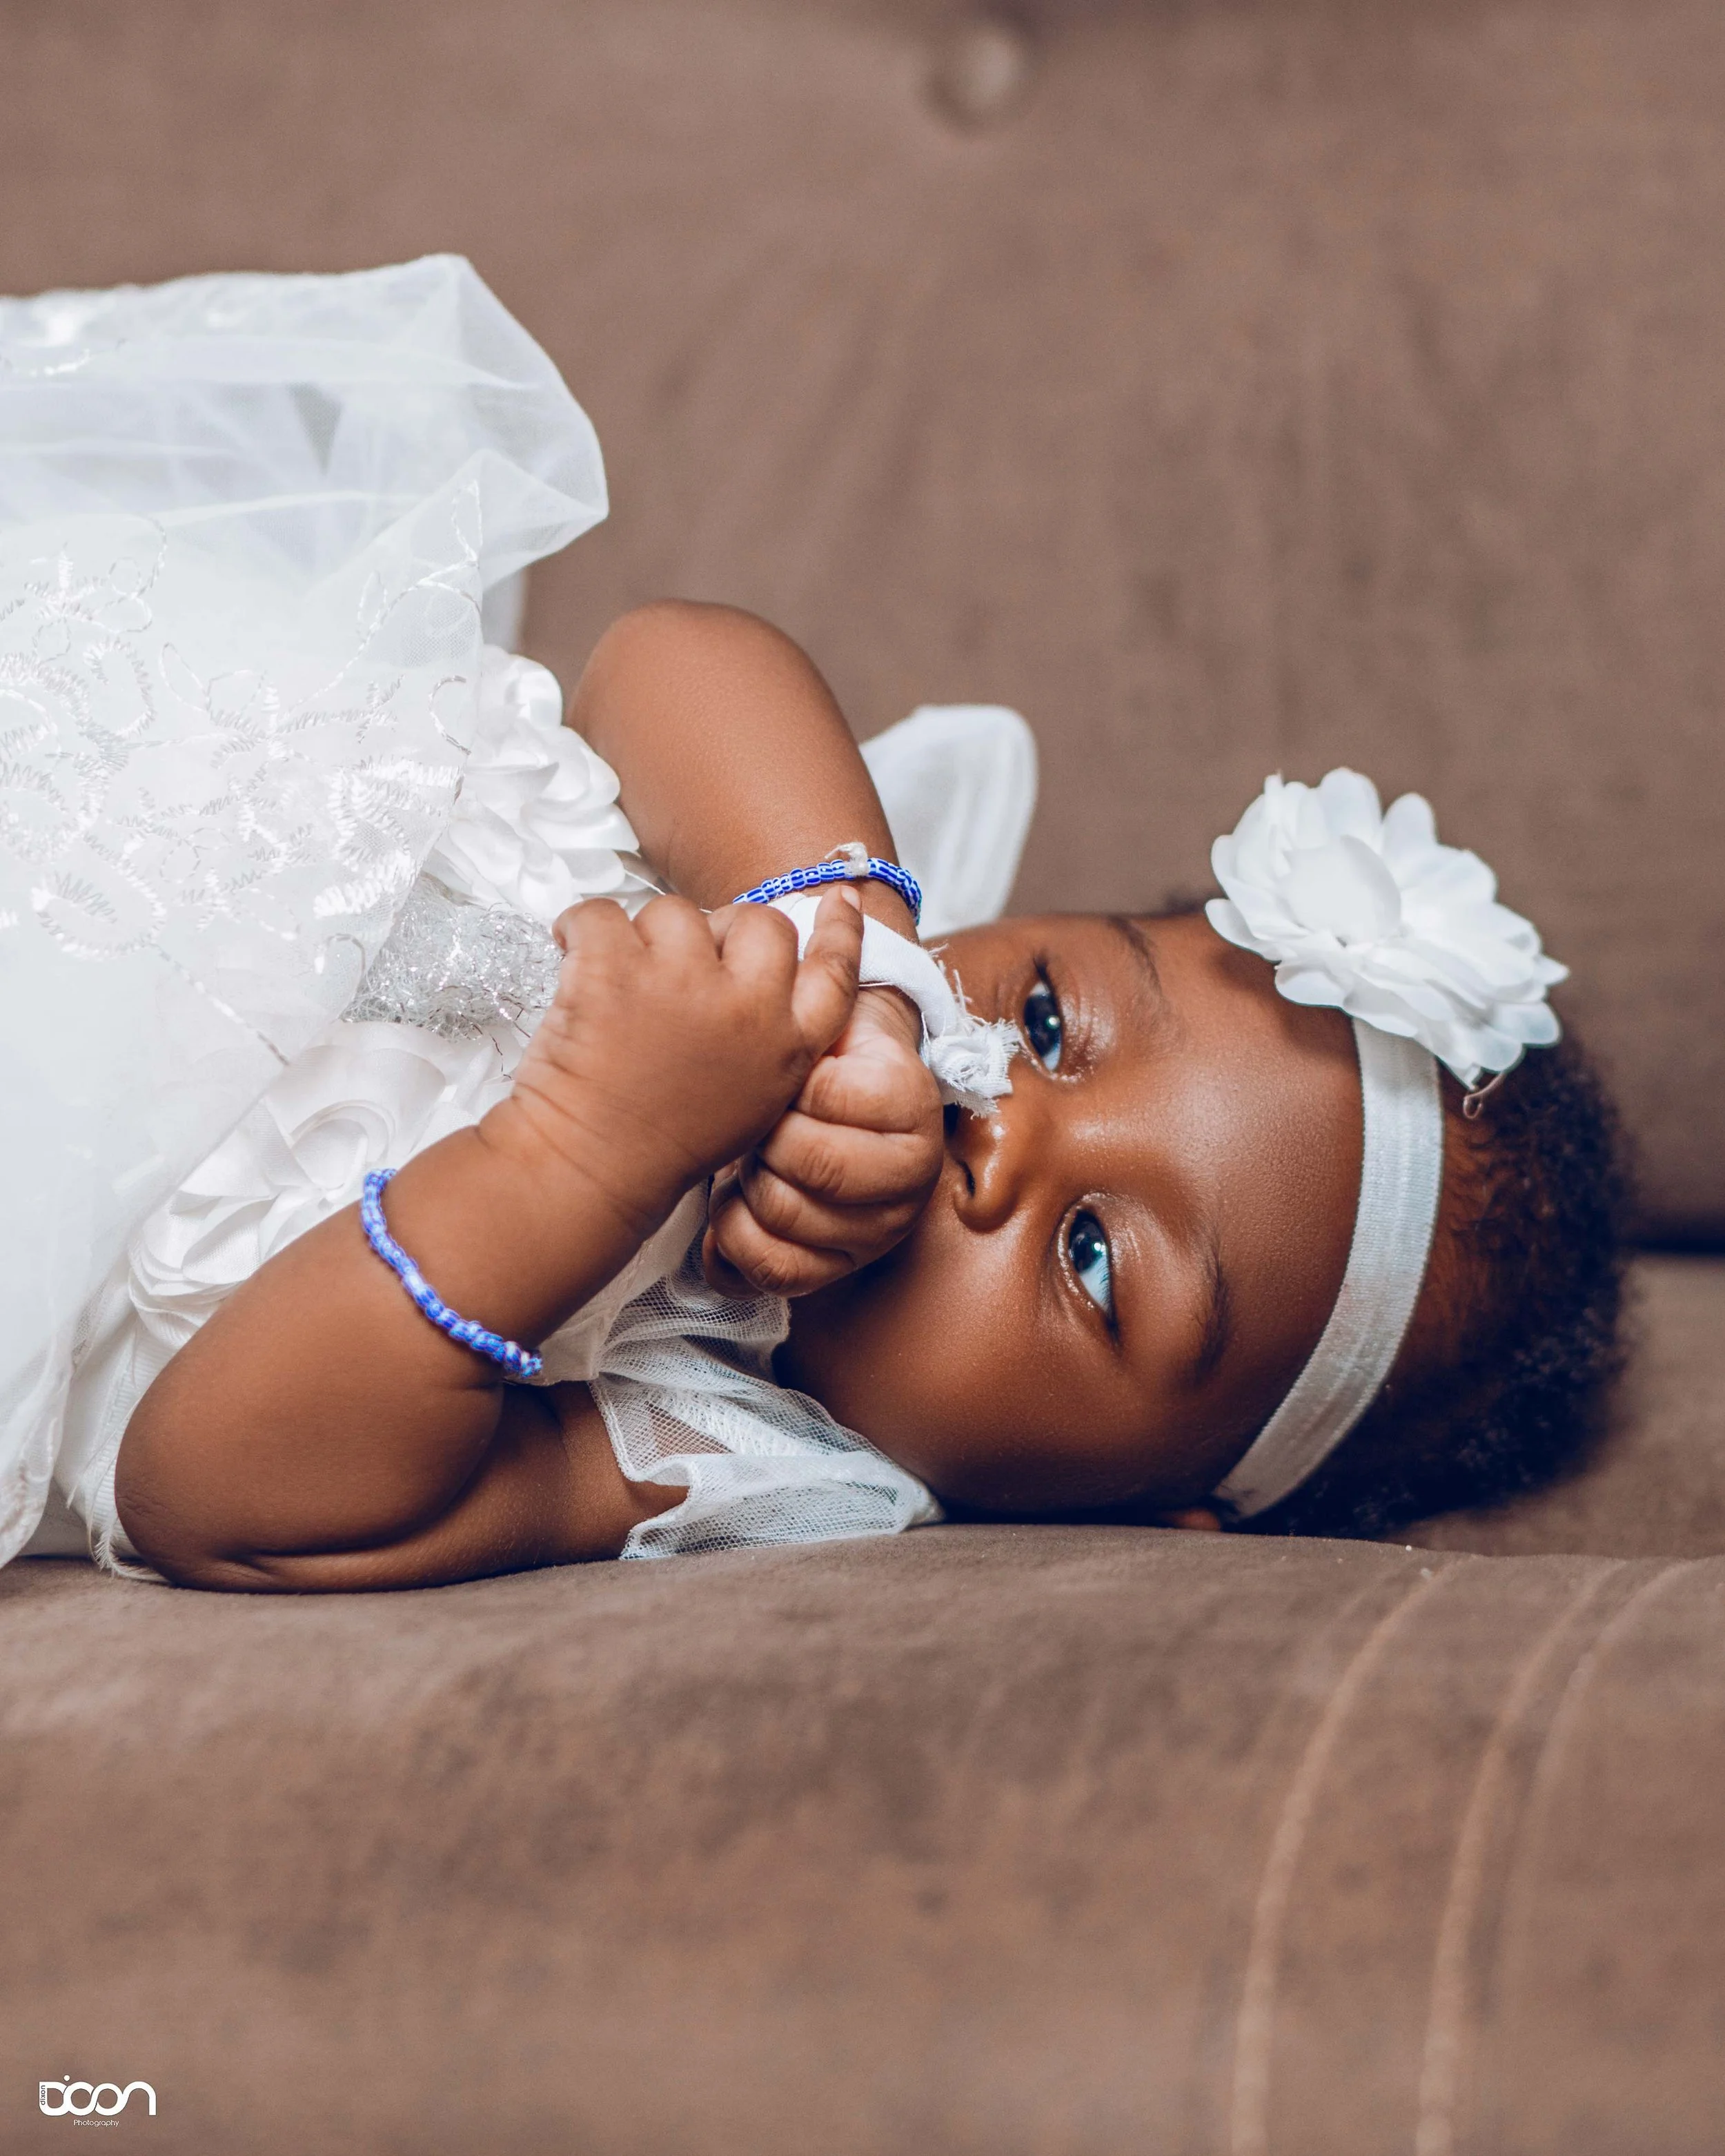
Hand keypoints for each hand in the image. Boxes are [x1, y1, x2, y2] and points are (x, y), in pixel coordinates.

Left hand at [490, 888, 862, 1242]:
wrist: (586, 1173)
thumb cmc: (656, 1144)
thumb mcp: (746, 1102)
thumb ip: (763, 1039)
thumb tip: (744, 972)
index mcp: (785, 1047)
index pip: (833, 971)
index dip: (839, 930)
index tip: (841, 899)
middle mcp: (747, 1008)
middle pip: (759, 922)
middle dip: (721, 931)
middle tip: (681, 965)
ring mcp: (683, 982)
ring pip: (676, 912)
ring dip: (644, 939)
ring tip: (619, 990)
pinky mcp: (616, 968)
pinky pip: (600, 913)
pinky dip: (577, 930)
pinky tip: (573, 959)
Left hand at [703, 981, 942, 1296]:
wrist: (835, 1105)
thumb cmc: (823, 1058)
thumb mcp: (832, 1013)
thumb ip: (828, 982)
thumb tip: (840, 905)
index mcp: (914, 1105)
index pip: (829, 1095)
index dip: (789, 1082)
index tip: (787, 1072)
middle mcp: (910, 1178)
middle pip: (810, 1162)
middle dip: (766, 1134)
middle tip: (757, 1118)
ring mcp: (875, 1232)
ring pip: (784, 1215)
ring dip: (747, 1181)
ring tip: (749, 1155)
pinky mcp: (836, 1270)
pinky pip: (772, 1270)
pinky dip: (734, 1238)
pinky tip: (732, 1204)